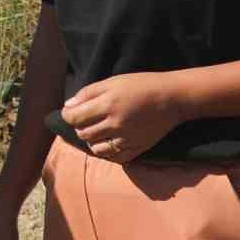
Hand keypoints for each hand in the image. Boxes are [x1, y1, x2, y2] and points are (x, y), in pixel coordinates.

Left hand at [59, 72, 185, 162]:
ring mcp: (127, 139)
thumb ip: (87, 93)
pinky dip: (107, 152)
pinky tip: (109, 142)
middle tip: (86, 120)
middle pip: (83, 134)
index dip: (68, 115)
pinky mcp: (138, 148)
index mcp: (107, 105)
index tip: (70, 112)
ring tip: (97, 132)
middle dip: (80, 127)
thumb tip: (68, 106)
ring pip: (96, 149)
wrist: (171, 98)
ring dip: (92, 141)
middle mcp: (115, 124)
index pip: (74, 118)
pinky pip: (115, 157)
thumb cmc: (140, 85)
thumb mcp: (111, 82)